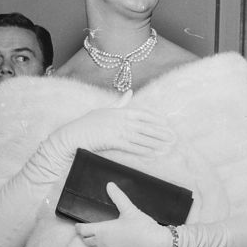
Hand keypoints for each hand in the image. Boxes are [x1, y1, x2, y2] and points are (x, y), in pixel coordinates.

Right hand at [24, 99, 175, 184]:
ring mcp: (117, 130)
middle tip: (174, 138)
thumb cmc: (88, 124)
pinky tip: (154, 154)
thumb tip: (130, 91)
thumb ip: (120, 103)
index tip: (167, 125)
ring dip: (156, 143)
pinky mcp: (113, 141)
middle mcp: (120, 119)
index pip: (143, 114)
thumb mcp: (105, 110)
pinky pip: (132, 147)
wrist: (72, 135)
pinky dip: (144, 151)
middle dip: (161, 133)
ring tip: (168, 148)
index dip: (157, 120)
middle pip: (146, 127)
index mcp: (120, 111)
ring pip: (141, 137)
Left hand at [75, 183, 169, 246]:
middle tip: (88, 230)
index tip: (79, 225)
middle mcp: (102, 243)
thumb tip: (110, 185)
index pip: (82, 230)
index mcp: (102, 230)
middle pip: (86, 240)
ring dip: (94, 243)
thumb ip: (118, 197)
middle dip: (85, 235)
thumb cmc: (142, 226)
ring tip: (97, 238)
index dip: (78, 227)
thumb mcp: (129, 209)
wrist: (155, 244)